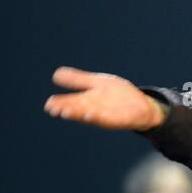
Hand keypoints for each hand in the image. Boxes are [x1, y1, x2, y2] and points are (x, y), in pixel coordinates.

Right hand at [43, 66, 165, 131]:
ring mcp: (106, 114)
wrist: (142, 105)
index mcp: (87, 100)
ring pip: (89, 115)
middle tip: (54, 109)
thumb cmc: (117, 95)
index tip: (49, 104)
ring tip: (66, 112)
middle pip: (78, 109)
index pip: (71, 101)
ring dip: (78, 114)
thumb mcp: (97, 83)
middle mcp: (94, 109)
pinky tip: (91, 114)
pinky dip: (98, 117)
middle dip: (67, 109)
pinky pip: (107, 118)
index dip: (60, 103)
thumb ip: (79, 80)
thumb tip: (56, 74)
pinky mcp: (118, 118)